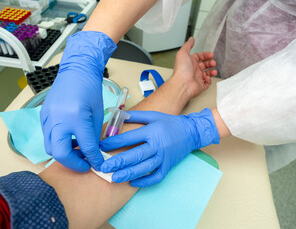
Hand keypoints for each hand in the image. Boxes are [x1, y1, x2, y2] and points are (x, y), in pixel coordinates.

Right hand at [40, 31, 116, 171]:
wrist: (77, 71)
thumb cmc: (91, 89)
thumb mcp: (98, 113)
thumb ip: (94, 135)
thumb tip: (93, 151)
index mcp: (76, 117)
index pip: (86, 147)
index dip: (94, 159)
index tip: (99, 165)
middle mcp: (58, 119)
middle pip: (59, 153)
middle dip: (73, 164)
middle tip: (85, 164)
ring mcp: (48, 117)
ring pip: (50, 147)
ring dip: (64, 154)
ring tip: (79, 151)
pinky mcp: (43, 115)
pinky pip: (48, 136)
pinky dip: (58, 142)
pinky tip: (70, 139)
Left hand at [99, 109, 218, 186]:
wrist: (191, 132)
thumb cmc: (170, 123)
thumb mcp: (154, 115)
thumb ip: (136, 116)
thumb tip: (118, 115)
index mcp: (152, 131)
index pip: (130, 138)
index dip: (114, 142)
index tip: (101, 146)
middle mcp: (158, 145)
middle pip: (136, 155)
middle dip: (118, 162)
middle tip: (103, 168)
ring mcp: (164, 157)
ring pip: (145, 168)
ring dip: (129, 174)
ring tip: (114, 178)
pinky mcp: (168, 166)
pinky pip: (157, 177)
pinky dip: (146, 181)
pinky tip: (133, 182)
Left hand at [173, 37, 216, 98]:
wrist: (183, 84)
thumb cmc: (182, 69)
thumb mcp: (183, 53)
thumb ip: (188, 45)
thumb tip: (191, 39)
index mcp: (189, 62)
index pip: (199, 57)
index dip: (205, 55)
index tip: (211, 55)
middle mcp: (193, 70)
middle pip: (204, 65)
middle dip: (210, 63)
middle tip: (213, 63)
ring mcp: (196, 78)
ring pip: (207, 74)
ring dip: (211, 71)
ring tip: (214, 71)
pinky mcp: (200, 86)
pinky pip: (207, 83)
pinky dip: (209, 80)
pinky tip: (208, 78)